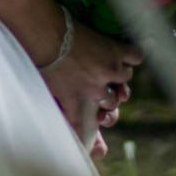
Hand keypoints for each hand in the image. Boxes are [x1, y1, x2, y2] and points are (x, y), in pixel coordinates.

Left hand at [37, 19, 140, 144]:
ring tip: (110, 69)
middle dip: (107, 97)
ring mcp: (109, 71)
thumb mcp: (45, 88)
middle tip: (103, 90)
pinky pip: (135, 58)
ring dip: (118, 74)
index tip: (93, 142)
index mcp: (77, 103)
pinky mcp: (115, 51)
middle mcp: (97, 91)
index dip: (90, 136)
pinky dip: (133, 57)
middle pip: (111, 102)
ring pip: (125, 78)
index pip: (83, 126)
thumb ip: (56, 106)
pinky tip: (126, 56)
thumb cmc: (40, 58)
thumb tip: (58, 120)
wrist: (45, 33)